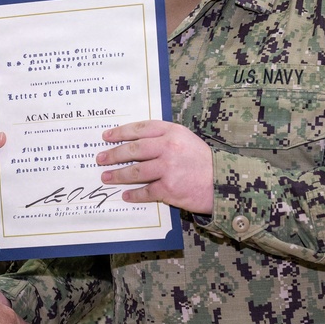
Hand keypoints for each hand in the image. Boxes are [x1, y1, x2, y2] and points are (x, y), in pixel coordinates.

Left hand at [96, 119, 213, 213]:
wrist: (223, 183)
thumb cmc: (203, 161)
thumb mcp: (186, 139)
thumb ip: (164, 137)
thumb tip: (135, 141)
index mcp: (172, 132)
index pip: (140, 128)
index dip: (120, 132)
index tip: (106, 136)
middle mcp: (169, 147)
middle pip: (133, 149)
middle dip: (114, 154)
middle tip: (100, 158)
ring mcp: (168, 168)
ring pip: (135, 170)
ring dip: (118, 175)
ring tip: (106, 177)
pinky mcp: (169, 189)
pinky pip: (145, 191)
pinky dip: (134, 194)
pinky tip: (125, 195)